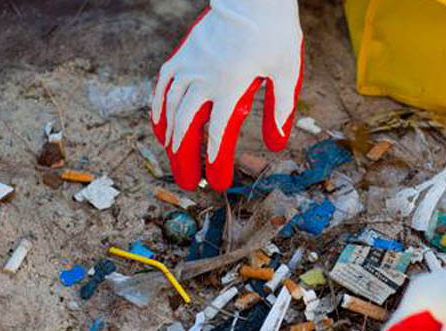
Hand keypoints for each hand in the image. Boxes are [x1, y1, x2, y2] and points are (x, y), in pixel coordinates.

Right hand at [151, 0, 302, 191]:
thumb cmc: (273, 31)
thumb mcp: (286, 70)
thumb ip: (281, 109)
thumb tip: (275, 144)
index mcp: (231, 86)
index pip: (218, 134)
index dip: (216, 162)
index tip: (219, 182)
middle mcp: (204, 79)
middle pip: (187, 128)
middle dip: (186, 159)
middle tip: (188, 183)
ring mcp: (189, 66)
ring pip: (171, 109)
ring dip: (172, 140)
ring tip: (175, 160)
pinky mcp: (183, 55)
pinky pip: (163, 86)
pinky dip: (159, 110)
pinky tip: (161, 129)